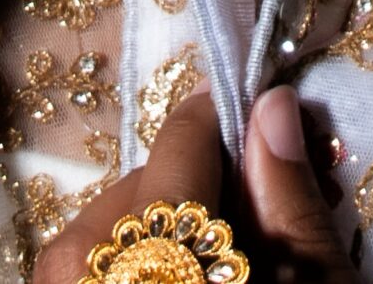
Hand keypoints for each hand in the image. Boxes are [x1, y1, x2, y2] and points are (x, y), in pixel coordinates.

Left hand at [30, 89, 344, 283]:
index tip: (265, 121)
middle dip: (203, 187)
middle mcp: (84, 259)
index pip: (183, 139)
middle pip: (147, 183)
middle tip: (262, 216)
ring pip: (114, 223)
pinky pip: (90, 263)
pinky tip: (182, 277)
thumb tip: (273, 104)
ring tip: (223, 256)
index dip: (230, 123)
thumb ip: (288, 202)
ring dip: (166, 229)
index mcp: (157, 246)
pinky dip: (131, 263)